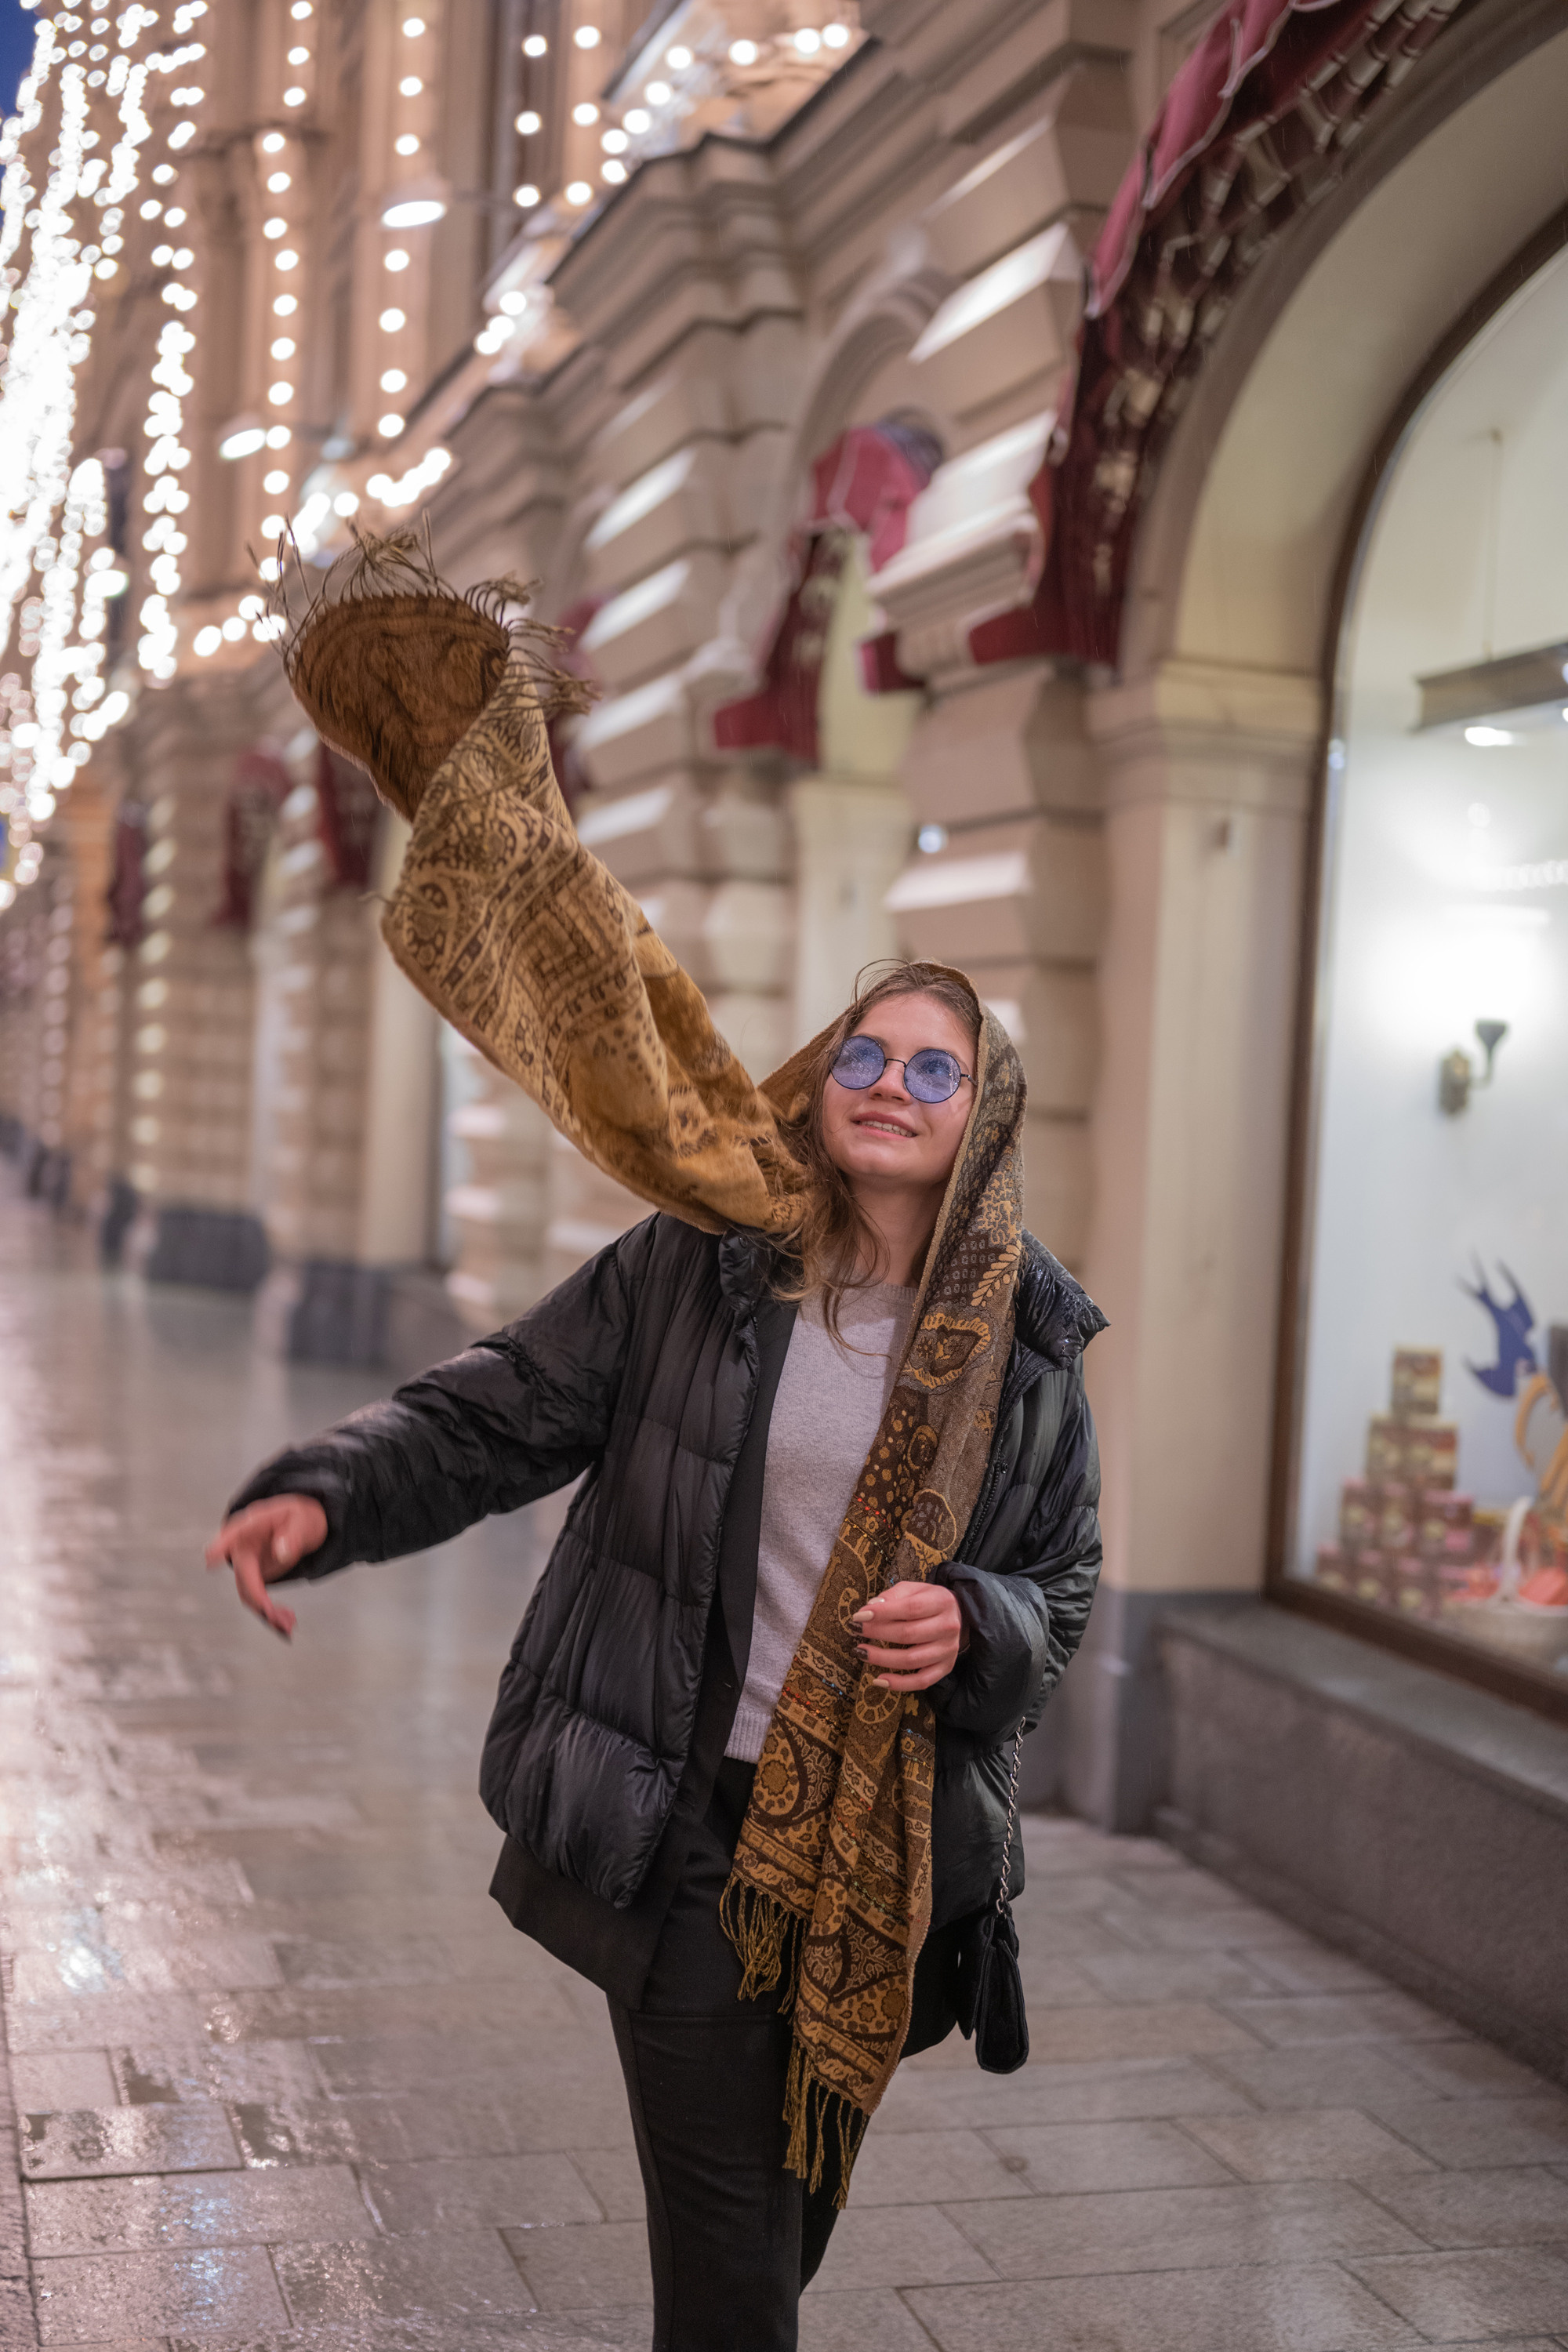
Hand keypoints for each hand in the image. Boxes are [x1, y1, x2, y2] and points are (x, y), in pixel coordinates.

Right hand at [203, 1494, 326, 1640]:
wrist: (299, 1525)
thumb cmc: (298, 1517)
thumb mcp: (303, 1521)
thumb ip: (293, 1535)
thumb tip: (281, 1553)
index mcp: (248, 1527)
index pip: (231, 1536)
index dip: (220, 1546)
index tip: (210, 1557)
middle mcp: (240, 1548)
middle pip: (243, 1578)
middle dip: (258, 1600)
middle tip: (277, 1617)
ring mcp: (246, 1565)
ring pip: (247, 1594)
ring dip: (266, 1613)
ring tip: (290, 1624)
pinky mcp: (253, 1578)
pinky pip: (257, 1599)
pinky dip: (270, 1613)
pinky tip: (289, 1621)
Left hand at [851, 1580, 965, 1691]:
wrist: (956, 1615)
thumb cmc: (927, 1601)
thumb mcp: (912, 1589)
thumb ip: (892, 1596)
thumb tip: (871, 1608)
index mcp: (942, 1601)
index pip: (910, 1609)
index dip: (882, 1613)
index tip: (859, 1616)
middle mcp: (948, 1627)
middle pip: (909, 1634)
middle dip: (878, 1633)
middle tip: (856, 1631)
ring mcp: (948, 1650)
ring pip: (912, 1660)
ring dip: (882, 1659)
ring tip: (861, 1652)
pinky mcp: (945, 1667)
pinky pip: (921, 1681)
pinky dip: (899, 1684)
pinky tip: (879, 1680)